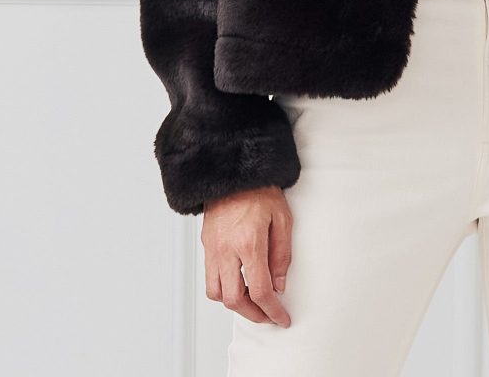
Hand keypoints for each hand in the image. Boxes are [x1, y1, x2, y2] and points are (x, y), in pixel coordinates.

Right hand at [202, 186, 293, 325]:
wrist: (234, 171)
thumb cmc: (260, 191)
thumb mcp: (282, 219)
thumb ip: (281, 255)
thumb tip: (279, 286)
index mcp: (249, 243)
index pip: (260, 291)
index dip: (272, 311)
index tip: (282, 318)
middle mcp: (226, 250)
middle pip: (234, 300)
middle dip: (253, 314)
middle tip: (268, 316)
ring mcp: (212, 249)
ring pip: (216, 294)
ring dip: (234, 304)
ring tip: (252, 302)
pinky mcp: (206, 245)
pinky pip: (210, 278)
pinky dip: (223, 289)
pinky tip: (237, 284)